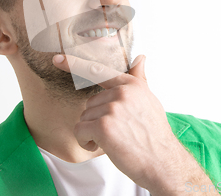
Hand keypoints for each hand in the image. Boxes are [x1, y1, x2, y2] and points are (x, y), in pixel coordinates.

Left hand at [52, 54, 218, 194]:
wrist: (163, 162)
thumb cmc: (154, 135)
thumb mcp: (149, 101)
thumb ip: (139, 80)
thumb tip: (140, 58)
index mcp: (132, 85)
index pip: (99, 71)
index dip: (75, 64)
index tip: (57, 59)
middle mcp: (122, 93)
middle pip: (89, 103)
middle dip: (97, 120)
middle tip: (118, 132)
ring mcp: (113, 108)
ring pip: (84, 118)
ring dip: (92, 133)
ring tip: (115, 140)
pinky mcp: (104, 126)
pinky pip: (80, 131)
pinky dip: (86, 142)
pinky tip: (105, 147)